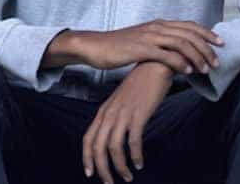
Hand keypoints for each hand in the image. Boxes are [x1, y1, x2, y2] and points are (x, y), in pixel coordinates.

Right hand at [42, 20, 222, 74]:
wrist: (94, 46)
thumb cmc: (118, 46)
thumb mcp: (142, 40)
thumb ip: (160, 43)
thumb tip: (177, 53)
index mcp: (158, 24)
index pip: (189, 25)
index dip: (207, 33)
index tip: (221, 43)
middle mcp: (156, 27)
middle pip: (189, 34)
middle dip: (207, 47)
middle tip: (217, 61)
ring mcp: (148, 37)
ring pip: (181, 43)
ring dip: (197, 56)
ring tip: (205, 69)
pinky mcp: (140, 49)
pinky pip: (165, 55)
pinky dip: (180, 62)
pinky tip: (187, 71)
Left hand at [83, 62, 172, 182]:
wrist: (153, 67)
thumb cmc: (139, 86)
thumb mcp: (121, 102)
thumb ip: (115, 118)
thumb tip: (113, 137)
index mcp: (103, 112)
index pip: (88, 139)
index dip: (87, 158)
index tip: (90, 173)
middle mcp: (109, 114)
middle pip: (98, 147)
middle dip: (102, 169)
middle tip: (109, 183)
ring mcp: (123, 114)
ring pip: (114, 148)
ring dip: (120, 166)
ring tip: (127, 177)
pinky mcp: (138, 115)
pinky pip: (133, 141)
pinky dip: (135, 155)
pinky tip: (139, 163)